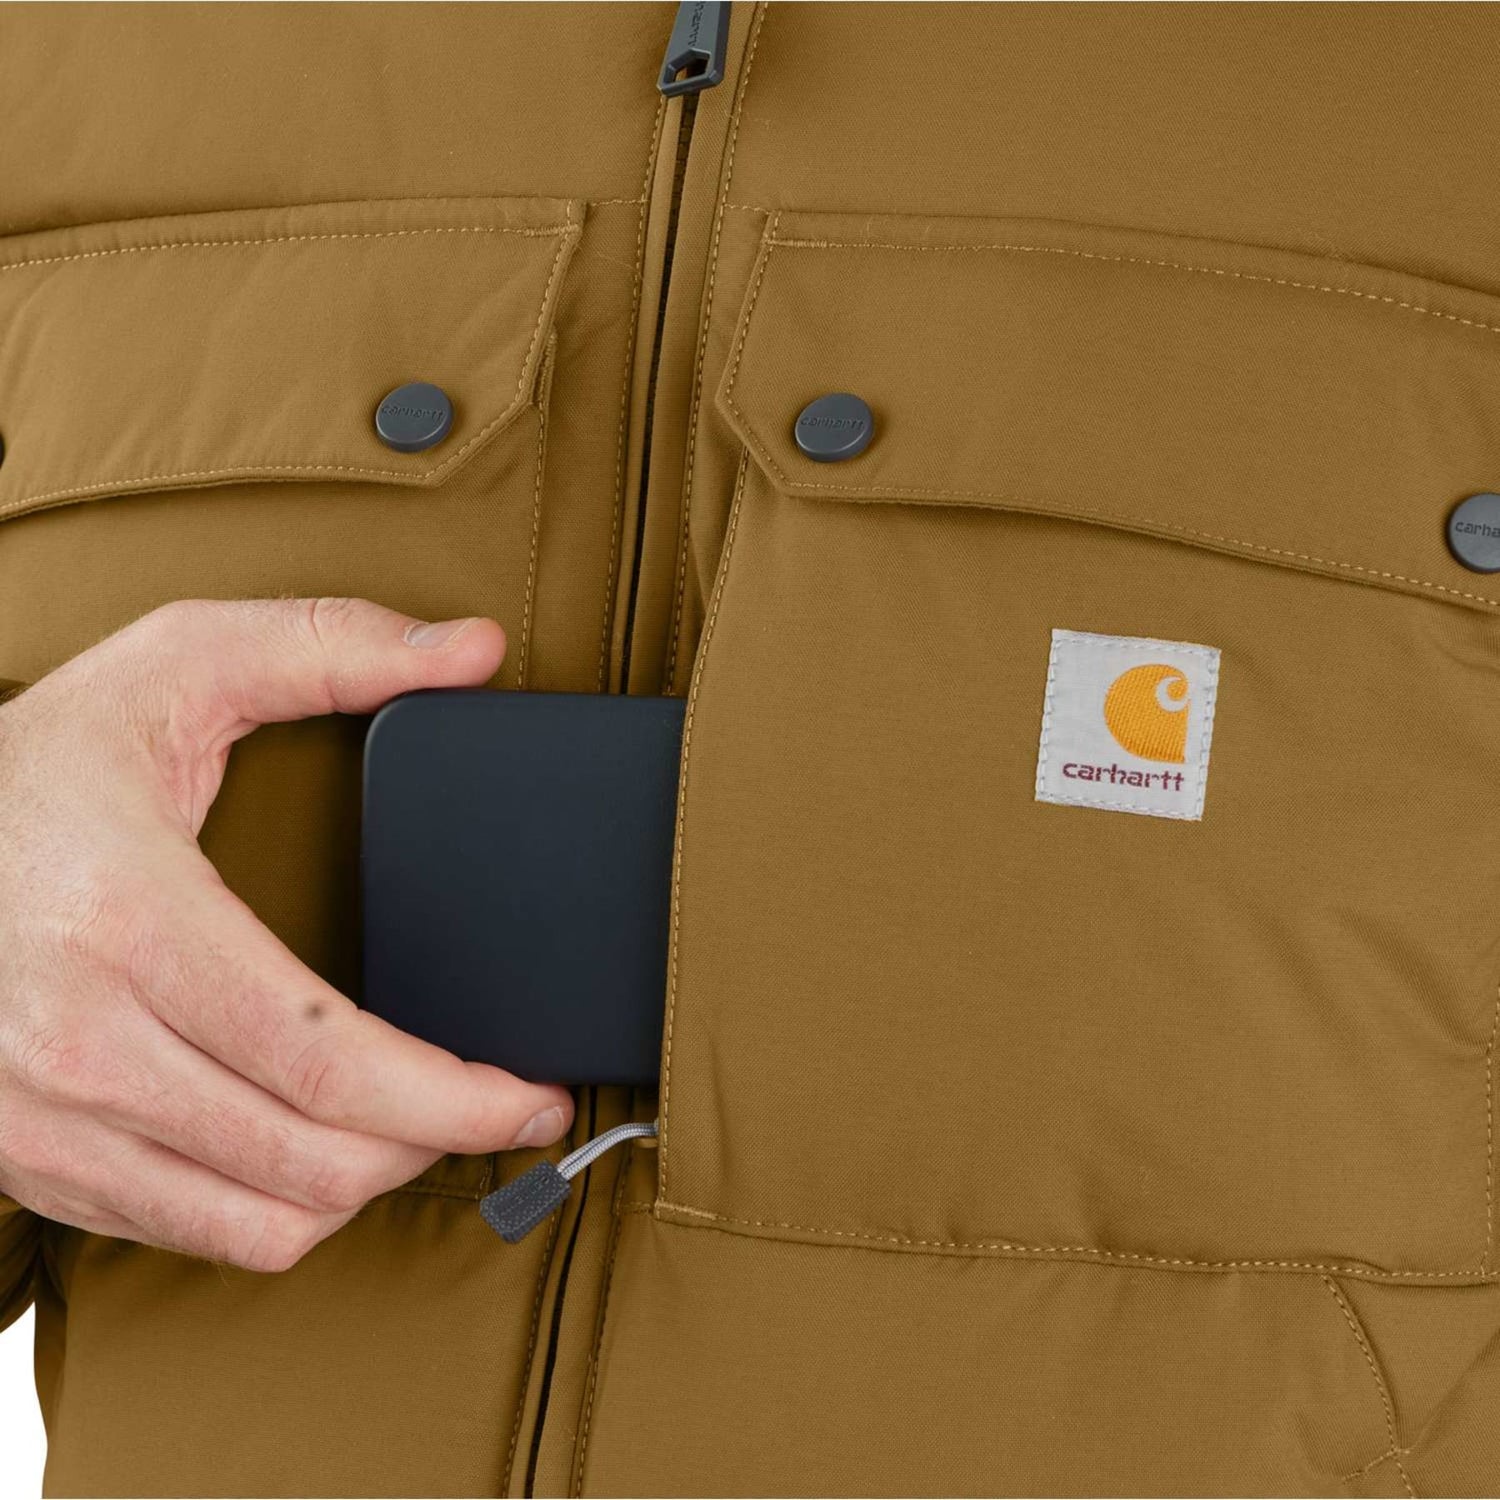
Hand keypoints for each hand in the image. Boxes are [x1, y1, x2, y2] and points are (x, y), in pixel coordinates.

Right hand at [0, 598, 572, 1270]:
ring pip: (263, 1220)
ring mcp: (41, 1117)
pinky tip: (327, 1155)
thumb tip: (476, 649)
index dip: (453, 1096)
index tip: (530, 1095)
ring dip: (372, 1184)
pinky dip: (287, 1212)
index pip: (326, 1055)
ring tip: (423, 1127)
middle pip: (312, 1154)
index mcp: (127, 915)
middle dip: (438, 1141)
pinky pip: (196, 1234)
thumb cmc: (40, 761)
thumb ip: (332, 645)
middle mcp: (74, 1037)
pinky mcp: (29, 1160)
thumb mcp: (178, 662)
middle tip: (500, 1106)